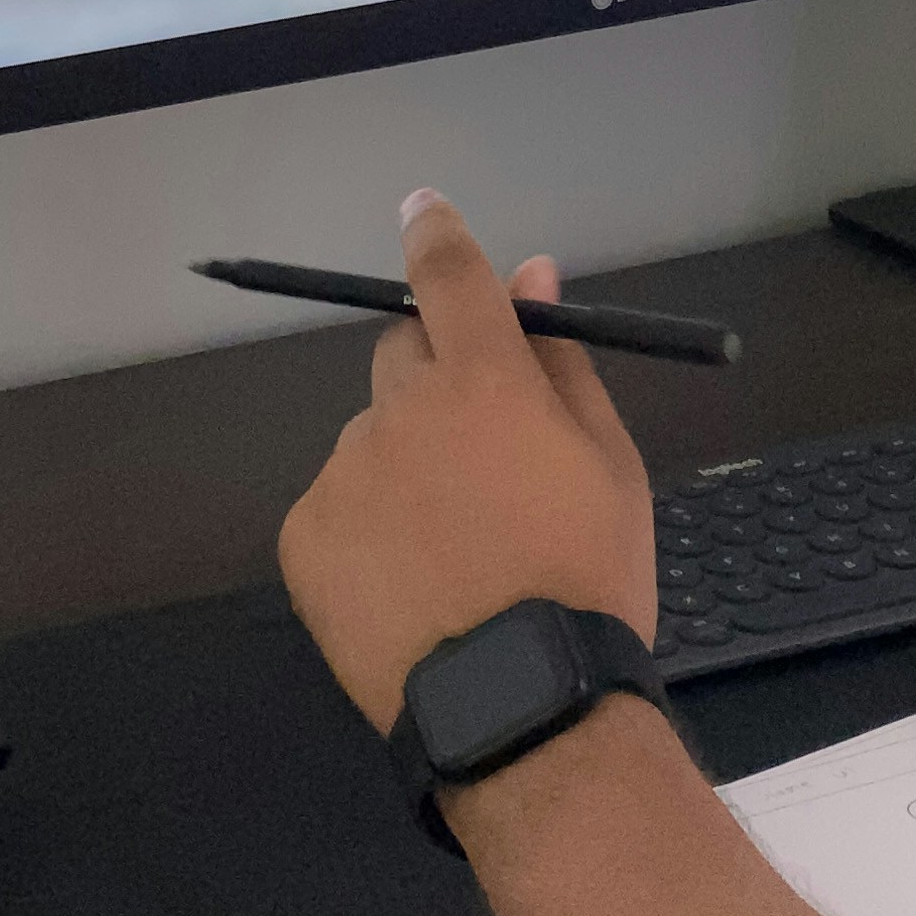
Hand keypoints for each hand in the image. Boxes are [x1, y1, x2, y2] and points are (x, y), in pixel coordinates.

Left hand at [276, 190, 658, 732]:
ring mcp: (345, 471)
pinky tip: (410, 583)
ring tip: (451, 547)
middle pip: (404, 352)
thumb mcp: (610, 464)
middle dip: (434, 372)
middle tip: (476, 446)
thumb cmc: (588, 579)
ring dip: (404, 460)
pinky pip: (338, 503)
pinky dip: (367, 525)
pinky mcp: (305, 535)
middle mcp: (403, 407)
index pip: (449, 273)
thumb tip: (534, 275)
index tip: (421, 210)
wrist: (522, 705)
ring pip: (373, 437)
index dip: (435, 233)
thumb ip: (563, 361)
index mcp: (486, 379)